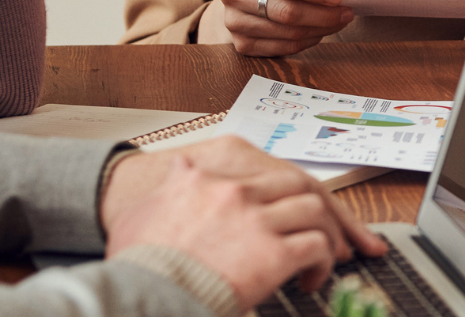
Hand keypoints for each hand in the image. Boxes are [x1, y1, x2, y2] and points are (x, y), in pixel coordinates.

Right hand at [104, 139, 386, 307]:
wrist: (140, 295)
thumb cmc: (138, 266)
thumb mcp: (145, 212)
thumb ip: (172, 186)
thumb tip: (181, 168)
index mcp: (207, 179)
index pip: (264, 174)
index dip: (285, 194)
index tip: (291, 211)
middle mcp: (236, 192)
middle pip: (298, 186)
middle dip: (318, 210)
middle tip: (326, 231)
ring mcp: (257, 220)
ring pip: (315, 212)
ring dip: (324, 236)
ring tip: (323, 257)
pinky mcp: (274, 253)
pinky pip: (316, 248)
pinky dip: (322, 263)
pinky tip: (310, 279)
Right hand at [200, 0, 353, 54]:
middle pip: (285, 11)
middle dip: (322, 15)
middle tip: (346, 13)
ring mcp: (234, 22)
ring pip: (286, 32)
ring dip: (319, 29)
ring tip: (338, 22)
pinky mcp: (241, 44)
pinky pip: (282, 48)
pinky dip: (307, 41)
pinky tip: (320, 33)